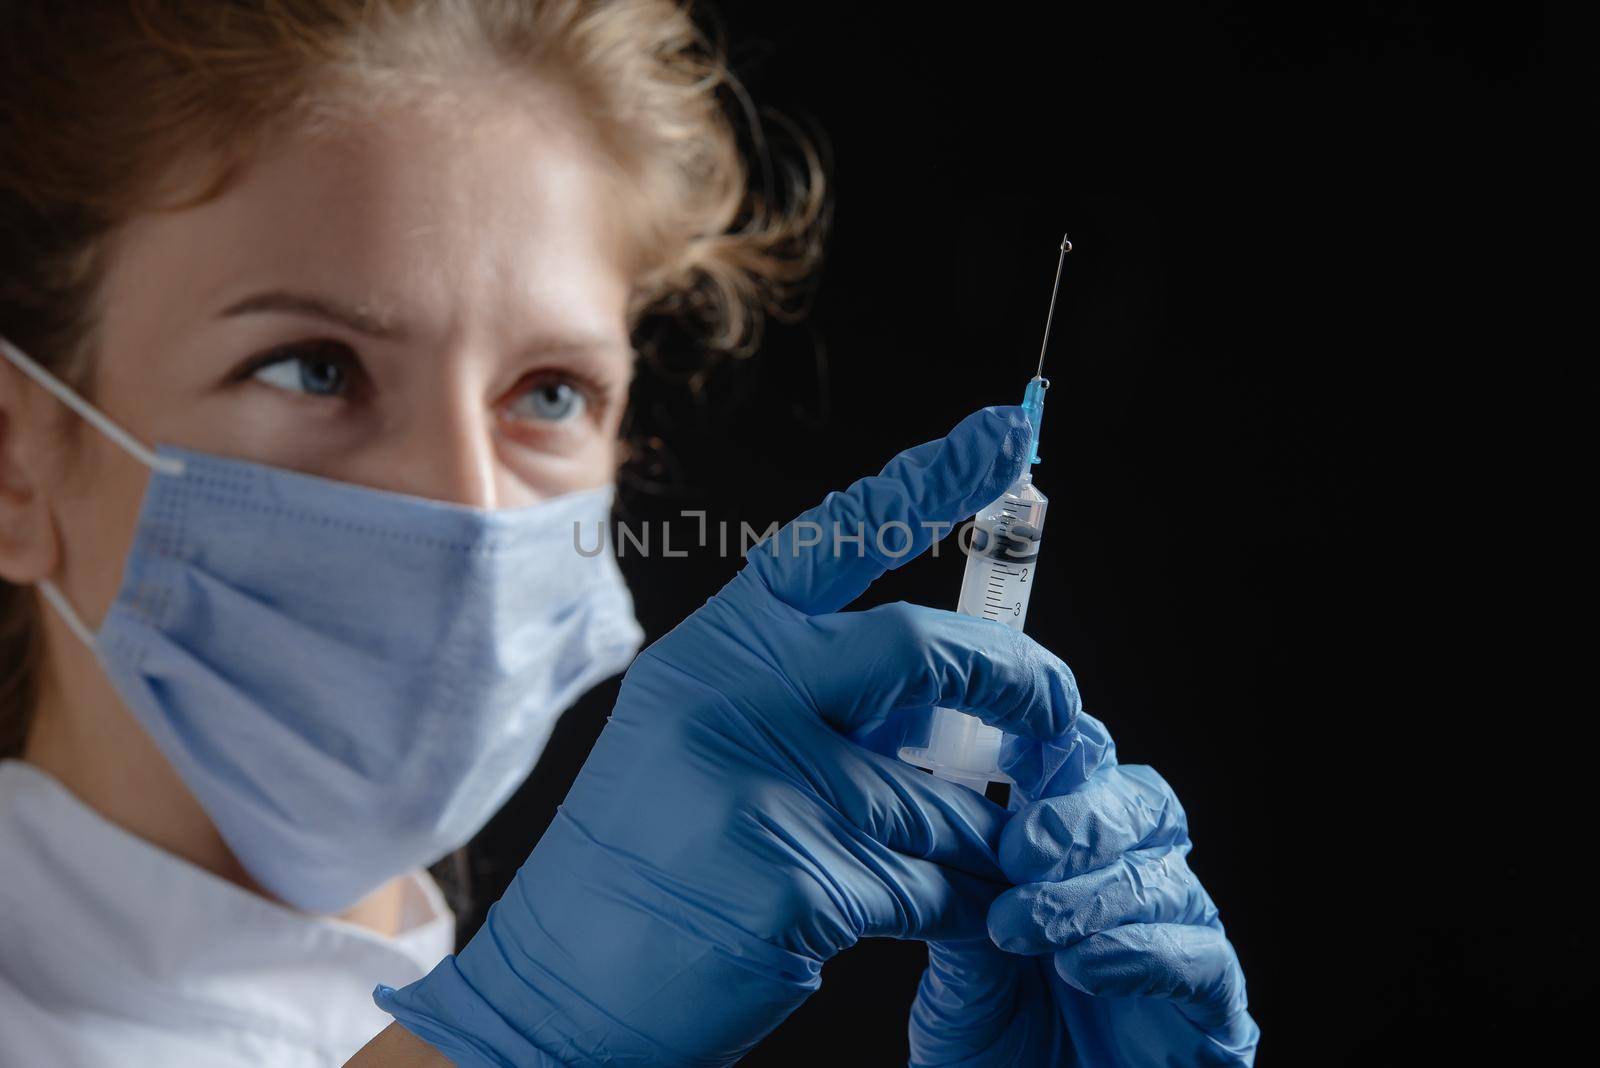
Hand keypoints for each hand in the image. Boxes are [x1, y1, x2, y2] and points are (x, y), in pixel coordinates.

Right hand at [371, 406, 1083, 1066]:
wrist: (561, 987)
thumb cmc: (649, 860)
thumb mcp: (708, 739)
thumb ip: (815, 700)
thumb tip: (955, 699)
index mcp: (720, 648)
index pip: (836, 540)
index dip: (927, 481)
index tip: (1003, 433)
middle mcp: (737, 693)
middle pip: (921, 651)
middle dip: (1018, 683)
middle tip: (1064, 715)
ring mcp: (764, 781)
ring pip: (942, 798)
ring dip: (982, 839)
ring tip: (974, 863)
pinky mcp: (798, 874)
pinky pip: (934, 885)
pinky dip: (964, 906)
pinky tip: (949, 919)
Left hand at [904, 714, 1260, 1065]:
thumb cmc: (988, 1057)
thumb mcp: (961, 965)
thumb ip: (971, 895)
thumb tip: (959, 821)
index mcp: (1074, 858)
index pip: (1085, 770)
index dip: (1058, 742)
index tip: (1005, 741)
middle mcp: (1136, 886)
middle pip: (1141, 803)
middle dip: (1078, 818)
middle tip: (1017, 849)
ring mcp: (1181, 943)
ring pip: (1164, 877)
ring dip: (1090, 895)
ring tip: (1025, 925)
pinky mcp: (1217, 1013)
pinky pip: (1200, 958)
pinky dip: (1138, 954)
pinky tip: (1083, 966)